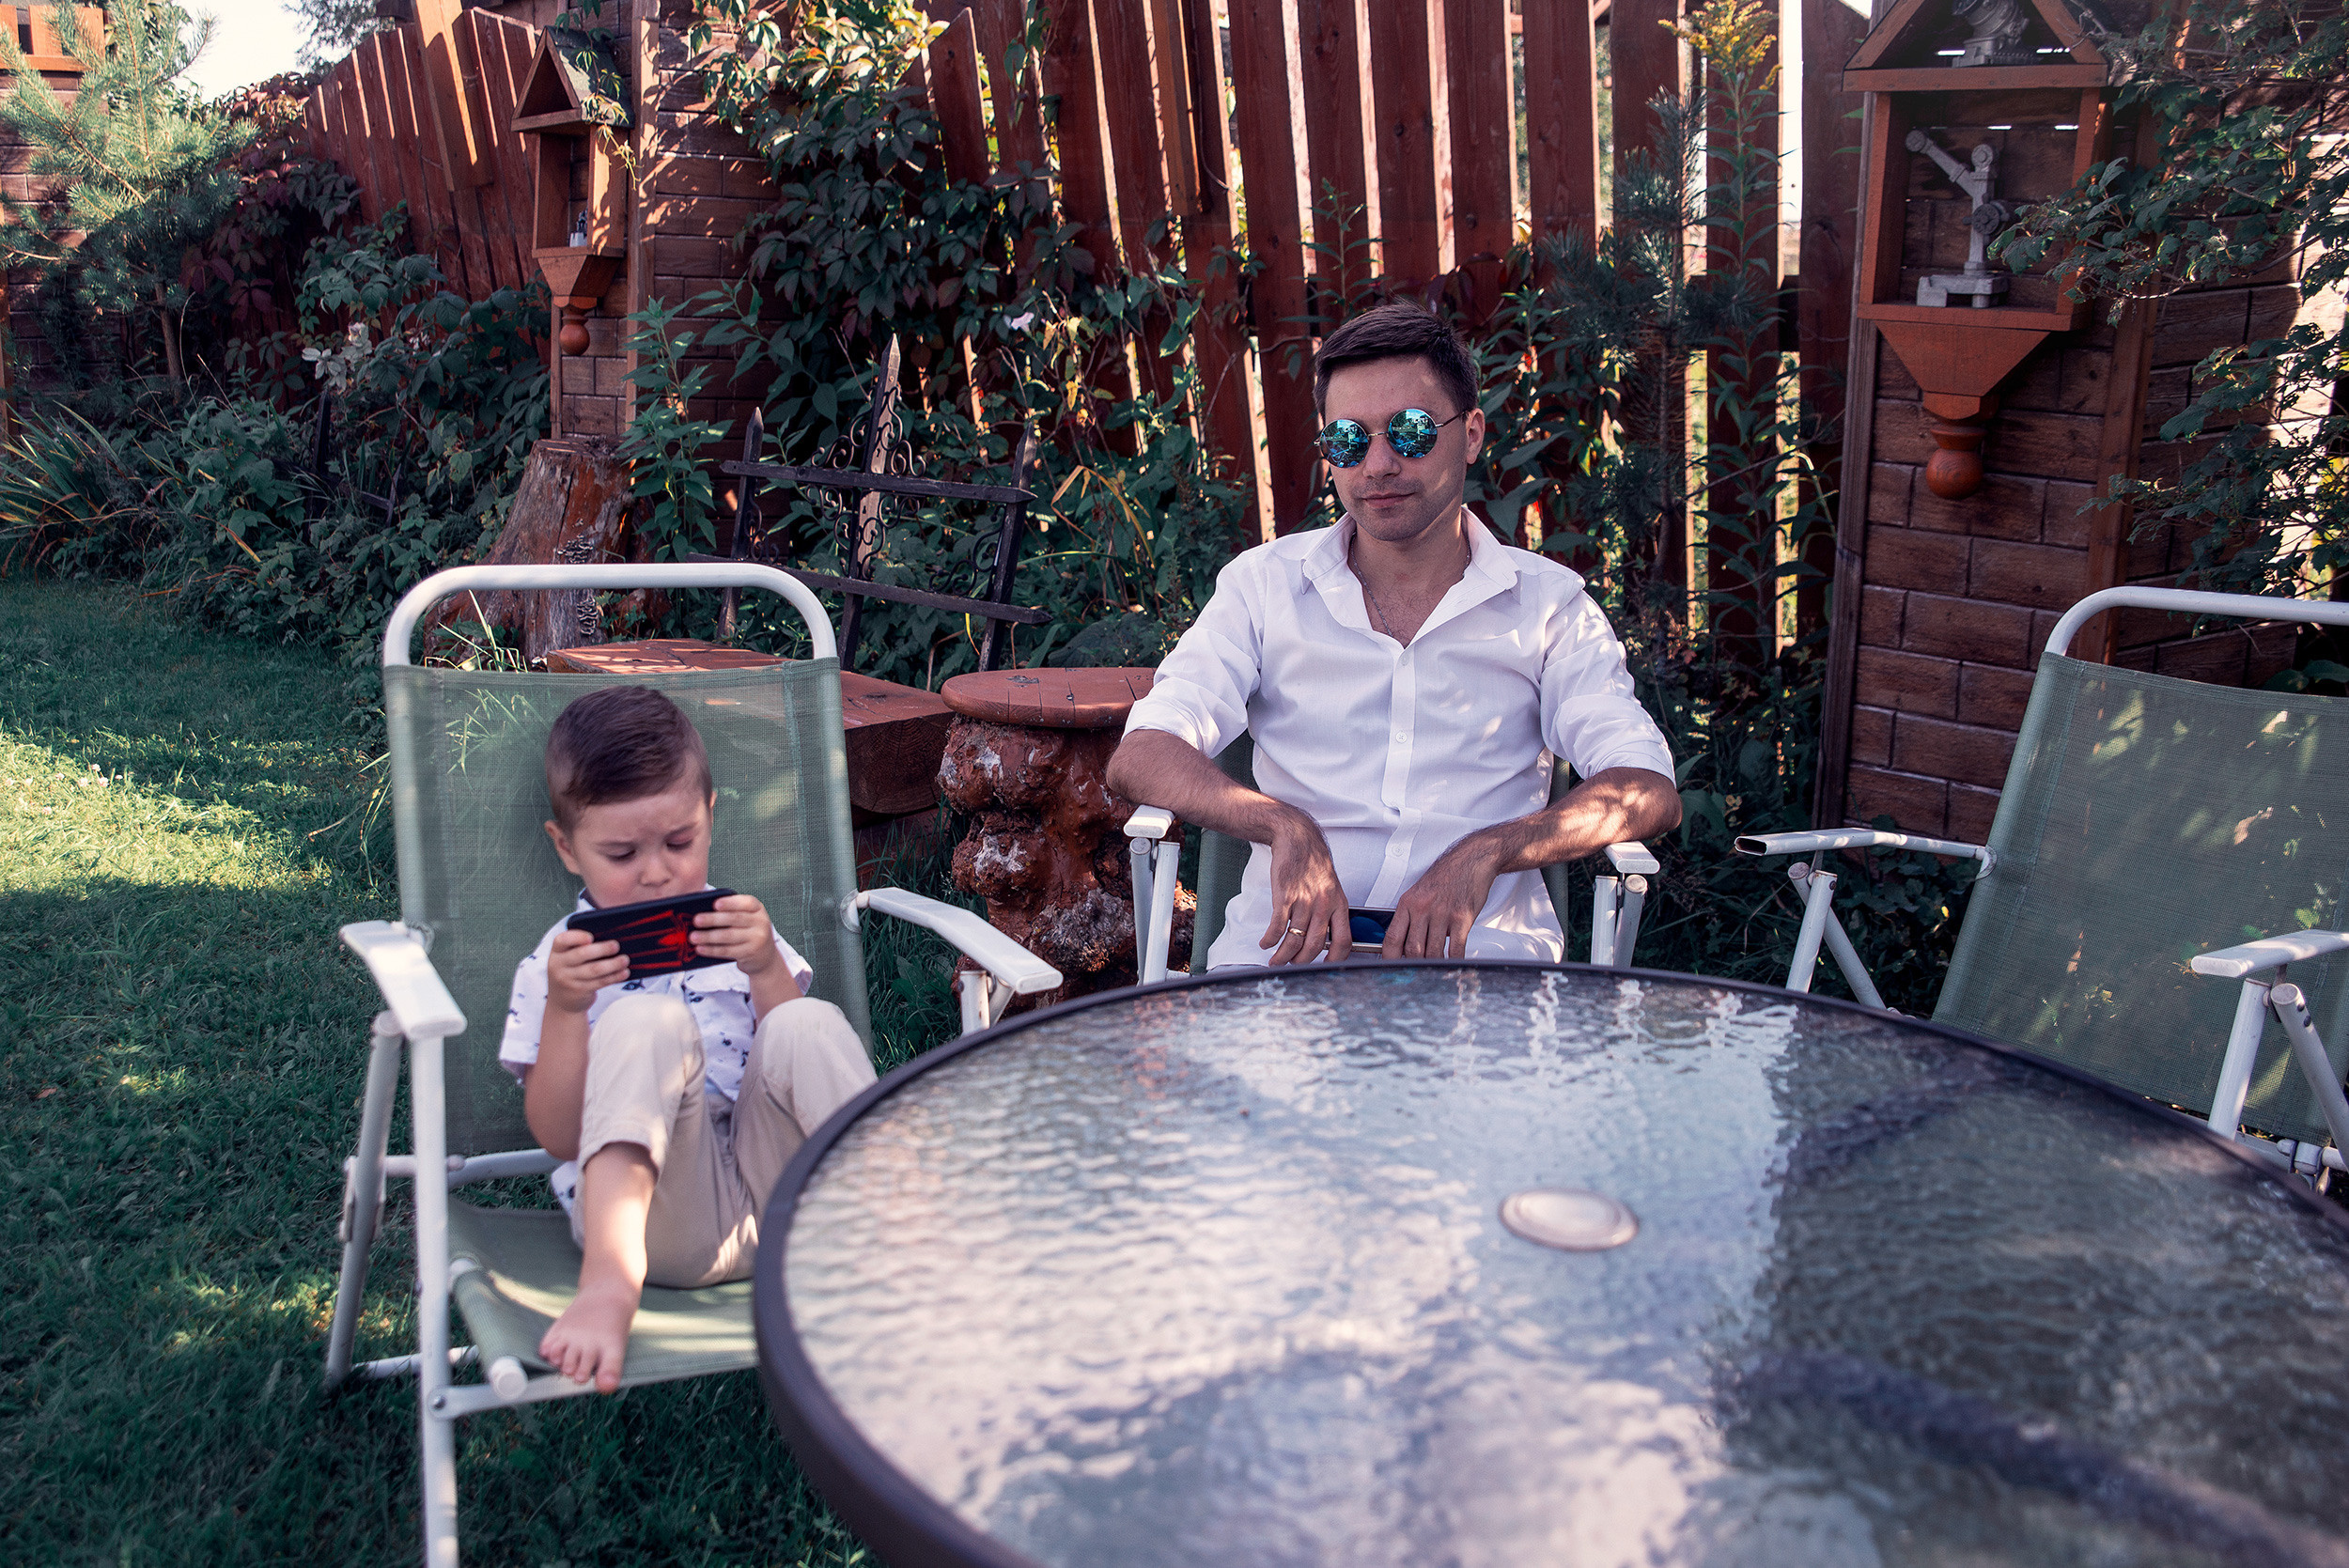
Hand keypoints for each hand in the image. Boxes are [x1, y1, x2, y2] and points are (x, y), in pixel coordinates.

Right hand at [547, 927, 626, 1012]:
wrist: (562, 1001)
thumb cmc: (570, 971)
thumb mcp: (566, 958)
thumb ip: (579, 947)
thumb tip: (608, 937)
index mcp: (557, 952)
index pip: (562, 940)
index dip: (576, 937)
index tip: (591, 937)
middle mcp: (559, 965)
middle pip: (582, 954)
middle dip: (601, 949)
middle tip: (616, 946)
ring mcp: (568, 980)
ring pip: (594, 970)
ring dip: (612, 964)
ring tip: (624, 959)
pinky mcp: (580, 991)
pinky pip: (600, 982)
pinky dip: (614, 976)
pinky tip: (623, 972)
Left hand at [693, 893, 775, 971]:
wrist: (765, 956)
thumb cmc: (747, 932)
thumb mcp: (746, 919)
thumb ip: (730, 912)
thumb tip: (702, 910)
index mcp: (757, 909)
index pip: (747, 903)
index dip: (730, 903)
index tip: (715, 904)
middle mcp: (761, 922)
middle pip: (734, 919)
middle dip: (713, 919)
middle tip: (696, 920)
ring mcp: (757, 939)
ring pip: (729, 936)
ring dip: (708, 936)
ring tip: (693, 937)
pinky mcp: (750, 953)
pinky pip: (728, 950)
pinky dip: (712, 950)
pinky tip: (700, 948)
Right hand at [1258, 811, 1352, 965]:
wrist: (1298, 839)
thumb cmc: (1314, 863)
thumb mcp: (1332, 887)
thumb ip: (1331, 911)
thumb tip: (1326, 937)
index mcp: (1339, 904)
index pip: (1343, 941)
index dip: (1334, 960)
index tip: (1324, 967)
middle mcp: (1323, 905)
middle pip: (1314, 946)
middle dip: (1301, 962)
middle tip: (1292, 965)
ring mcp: (1304, 901)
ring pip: (1294, 940)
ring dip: (1282, 956)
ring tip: (1275, 961)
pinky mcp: (1285, 896)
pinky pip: (1277, 926)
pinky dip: (1270, 940)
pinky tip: (1266, 943)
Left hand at [1385, 835, 1501, 959]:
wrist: (1471, 860)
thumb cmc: (1446, 876)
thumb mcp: (1419, 892)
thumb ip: (1410, 916)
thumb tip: (1403, 943)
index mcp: (1408, 903)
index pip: (1392, 937)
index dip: (1388, 958)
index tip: (1390, 969)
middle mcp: (1423, 908)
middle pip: (1412, 949)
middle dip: (1412, 966)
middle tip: (1414, 975)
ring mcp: (1443, 913)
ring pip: (1433, 952)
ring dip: (1433, 965)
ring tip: (1433, 971)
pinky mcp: (1462, 917)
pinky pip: (1455, 949)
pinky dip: (1453, 961)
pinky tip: (1452, 964)